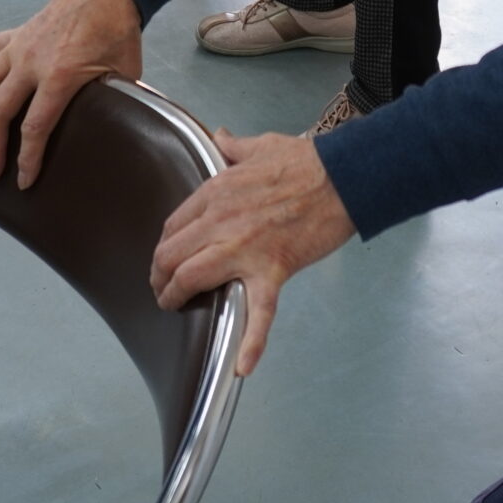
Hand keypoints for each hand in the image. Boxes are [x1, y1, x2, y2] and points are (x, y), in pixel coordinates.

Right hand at [0, 0, 144, 187]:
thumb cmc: (118, 32)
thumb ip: (109, 102)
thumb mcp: (122, 74)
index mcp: (60, 77)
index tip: (23, 180)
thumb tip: (109, 129)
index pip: (34, 127)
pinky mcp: (15, 34)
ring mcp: (19, 47)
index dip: (27, 159)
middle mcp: (31, 63)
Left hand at [152, 131, 355, 374]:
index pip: (174, 225)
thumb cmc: (306, 161)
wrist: (342, 177)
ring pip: (192, 277)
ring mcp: (244, 248)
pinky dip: (251, 342)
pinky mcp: (272, 269)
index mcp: (216, 192)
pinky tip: (242, 365)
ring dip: (177, 296)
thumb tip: (220, 136)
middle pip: (172, 254)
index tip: (167, 257)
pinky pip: (259, 312)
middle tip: (163, 289)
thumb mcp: (262, 145)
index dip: (165, 247)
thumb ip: (234, 146)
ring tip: (177, 306)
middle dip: (160, 276)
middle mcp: (221, 221)